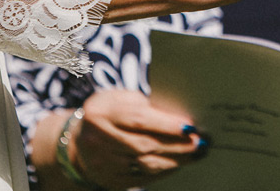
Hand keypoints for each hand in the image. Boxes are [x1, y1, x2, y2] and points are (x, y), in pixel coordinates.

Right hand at [68, 90, 204, 190]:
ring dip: (176, 160)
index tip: (190, 126)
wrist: (78, 142)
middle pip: (145, 145)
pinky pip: (143, 178)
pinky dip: (164, 171)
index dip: (166, 124)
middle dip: (177, 144)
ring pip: (146, 164)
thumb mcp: (119, 99)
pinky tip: (179, 163)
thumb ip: (143, 104)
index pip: (138, 120)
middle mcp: (98, 140)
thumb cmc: (108, 113)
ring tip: (196, 153)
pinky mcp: (110, 180)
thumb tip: (178, 115)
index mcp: (101, 113)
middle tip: (201, 141)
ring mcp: (103, 163)